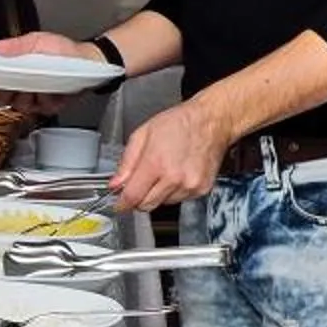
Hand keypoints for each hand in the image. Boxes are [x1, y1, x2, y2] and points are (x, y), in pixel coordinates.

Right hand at [0, 31, 92, 115]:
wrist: (89, 61)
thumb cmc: (64, 50)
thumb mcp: (39, 41)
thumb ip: (18, 45)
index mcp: (16, 71)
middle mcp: (23, 87)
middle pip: (4, 99)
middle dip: (10, 92)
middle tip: (20, 82)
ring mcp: (36, 99)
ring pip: (22, 106)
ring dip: (31, 94)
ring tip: (42, 83)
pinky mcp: (50, 106)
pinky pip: (42, 108)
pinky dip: (48, 99)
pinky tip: (54, 89)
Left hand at [111, 99, 234, 211]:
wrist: (211, 121)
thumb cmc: (179, 123)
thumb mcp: (142, 134)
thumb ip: (126, 162)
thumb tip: (115, 183)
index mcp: (156, 163)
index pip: (133, 197)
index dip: (122, 203)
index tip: (118, 204)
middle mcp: (174, 178)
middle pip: (146, 205)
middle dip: (138, 197)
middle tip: (140, 182)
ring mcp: (190, 185)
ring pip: (162, 203)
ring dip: (158, 193)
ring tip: (165, 170)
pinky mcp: (201, 189)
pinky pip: (179, 200)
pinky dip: (174, 191)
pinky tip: (178, 173)